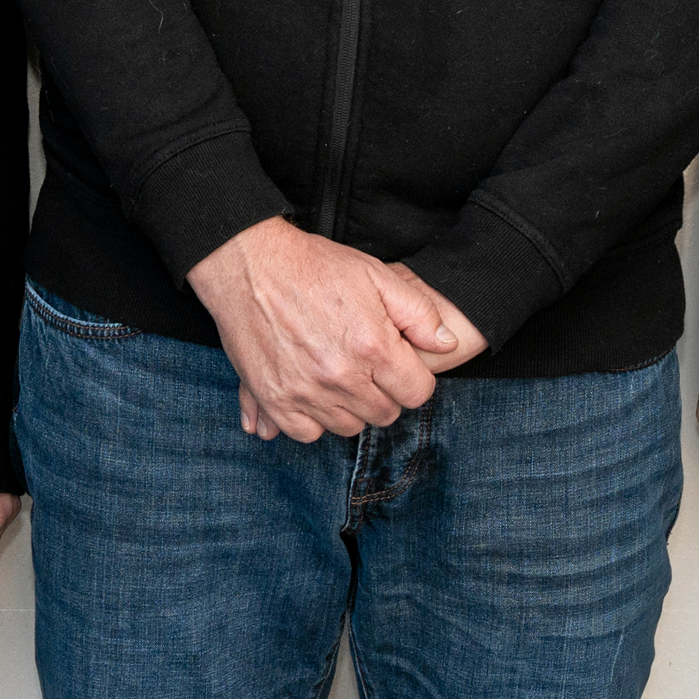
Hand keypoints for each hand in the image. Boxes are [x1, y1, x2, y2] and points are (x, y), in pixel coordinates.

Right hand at [189, 217, 456, 441]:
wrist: (250, 265)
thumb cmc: (315, 267)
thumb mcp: (377, 275)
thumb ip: (419, 313)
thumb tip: (448, 344)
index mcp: (373, 347)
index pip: (417, 393)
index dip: (412, 377)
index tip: (397, 361)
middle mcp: (341, 377)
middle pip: (384, 415)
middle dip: (383, 392)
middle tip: (367, 365)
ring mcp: (305, 393)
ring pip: (348, 427)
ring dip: (349, 406)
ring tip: (338, 373)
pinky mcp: (275, 401)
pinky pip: (307, 434)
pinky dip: (313, 418)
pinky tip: (312, 390)